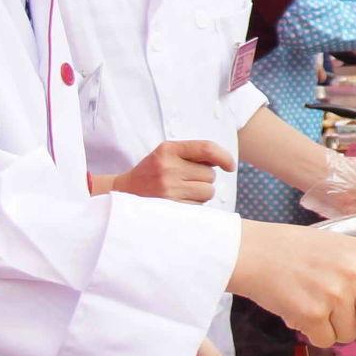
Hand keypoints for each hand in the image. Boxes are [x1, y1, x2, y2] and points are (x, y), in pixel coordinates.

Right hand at [104, 140, 234, 202]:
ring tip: (183, 191)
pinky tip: (179, 201)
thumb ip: (193, 154)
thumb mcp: (167, 154)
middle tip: (187, 180)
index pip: (207, 148)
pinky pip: (199, 206)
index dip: (224, 157)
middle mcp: (168, 167)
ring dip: (201, 193)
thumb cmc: (152, 172)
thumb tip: (223, 161)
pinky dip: (194, 205)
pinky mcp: (170, 207)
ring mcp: (168, 188)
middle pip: (210, 174)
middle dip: (205, 178)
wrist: (124, 193)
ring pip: (208, 191)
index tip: (230, 166)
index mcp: (168, 149)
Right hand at [229, 222, 355, 349]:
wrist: (255, 252)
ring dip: (334, 326)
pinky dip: (314, 332)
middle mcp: (355, 274)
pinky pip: (326, 339)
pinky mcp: (312, 314)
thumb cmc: (294, 251)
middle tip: (355, 317)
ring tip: (314, 299)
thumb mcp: (338, 250)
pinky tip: (300, 309)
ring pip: (351, 334)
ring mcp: (334, 295)